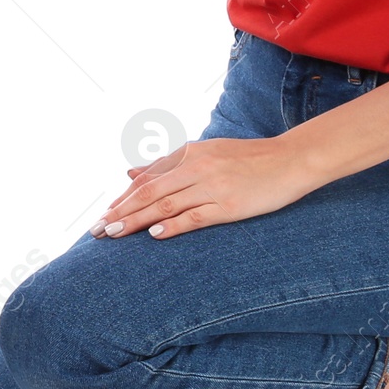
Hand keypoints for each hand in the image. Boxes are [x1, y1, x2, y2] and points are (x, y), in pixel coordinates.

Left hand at [90, 136, 316, 239]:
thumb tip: (130, 172)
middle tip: (97, 230)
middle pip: (149, 191)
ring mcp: (212, 186)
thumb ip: (167, 164)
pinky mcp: (230, 206)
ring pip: (166, 204)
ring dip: (136, 220)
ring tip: (114, 233)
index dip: (123, 198)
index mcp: (189, 154)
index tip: (104, 215)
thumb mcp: (204, 153)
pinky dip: (173, 225)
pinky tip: (155, 235)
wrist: (290, 159)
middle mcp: (196, 168)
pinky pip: (196, 216)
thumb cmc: (247, 159)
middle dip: (120, 211)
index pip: (147, 179)